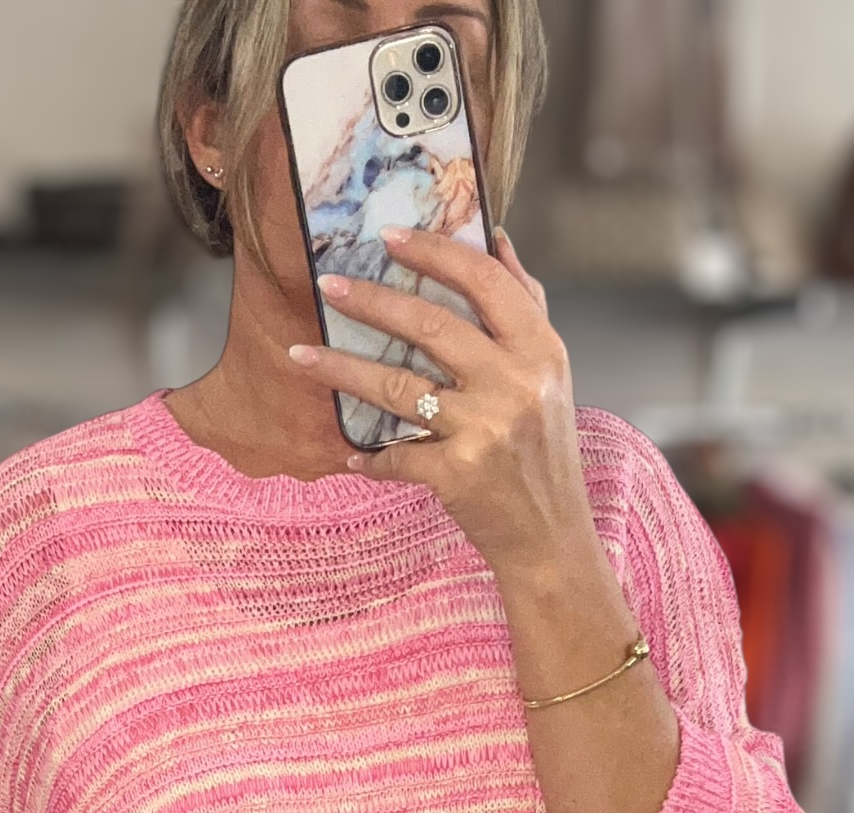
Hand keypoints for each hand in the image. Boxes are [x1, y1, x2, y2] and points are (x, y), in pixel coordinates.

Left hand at [286, 226, 603, 593]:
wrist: (552, 535)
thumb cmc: (545, 450)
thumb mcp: (551, 373)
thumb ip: (527, 304)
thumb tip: (496, 239)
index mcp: (539, 350)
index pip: (484, 282)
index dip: (434, 253)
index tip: (390, 236)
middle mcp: (514, 383)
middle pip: (430, 326)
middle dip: (371, 300)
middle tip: (328, 284)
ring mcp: (485, 429)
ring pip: (398, 385)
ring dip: (342, 369)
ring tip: (301, 355)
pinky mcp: (458, 474)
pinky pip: (398, 456)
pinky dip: (370, 458)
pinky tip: (350, 455)